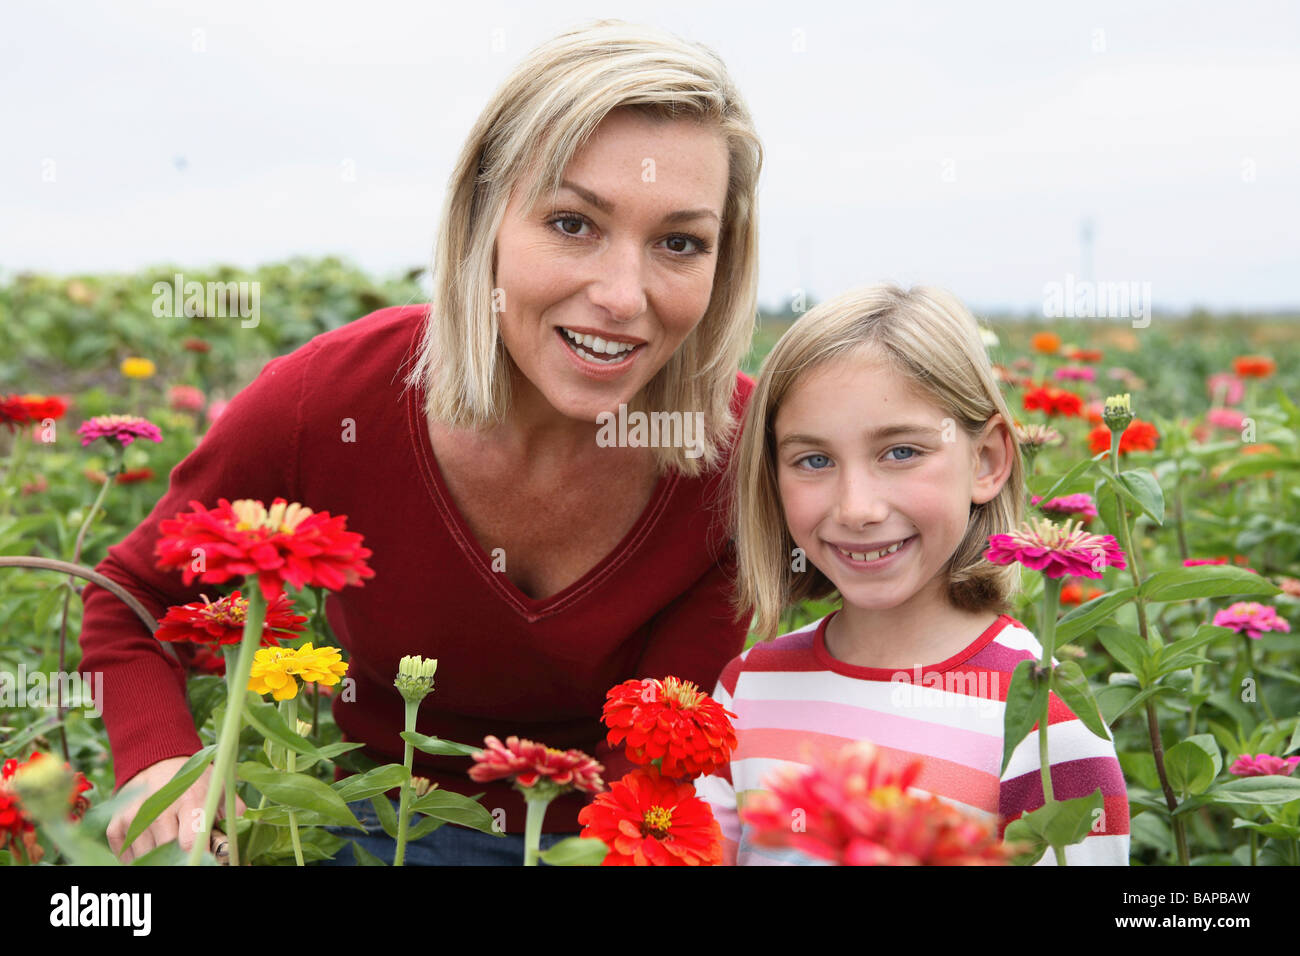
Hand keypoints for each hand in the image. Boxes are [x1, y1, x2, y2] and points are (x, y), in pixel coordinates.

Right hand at [107, 756, 246, 862]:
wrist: (159, 762)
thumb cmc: (195, 782)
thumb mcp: (220, 791)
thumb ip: (232, 820)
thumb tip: (237, 853)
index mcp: (190, 800)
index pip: (190, 844)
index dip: (199, 857)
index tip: (205, 859)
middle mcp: (158, 809)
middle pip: (167, 853)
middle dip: (180, 857)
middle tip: (187, 851)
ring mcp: (133, 817)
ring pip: (146, 858)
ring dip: (160, 857)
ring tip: (171, 842)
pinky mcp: (116, 825)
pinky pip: (127, 857)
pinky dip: (140, 857)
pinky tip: (153, 843)